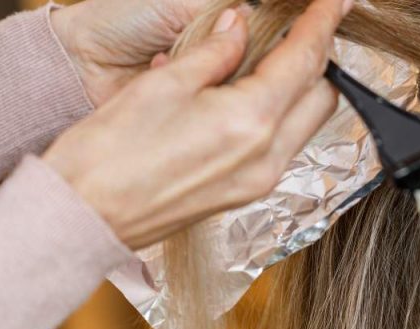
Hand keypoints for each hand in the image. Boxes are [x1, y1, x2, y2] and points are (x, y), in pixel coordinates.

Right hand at [43, 0, 351, 249]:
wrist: (84, 217)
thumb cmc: (110, 154)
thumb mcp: (163, 84)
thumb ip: (213, 53)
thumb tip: (240, 26)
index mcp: (251, 122)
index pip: (306, 61)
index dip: (323, 23)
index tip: (335, 1)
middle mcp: (267, 159)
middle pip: (320, 97)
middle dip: (319, 57)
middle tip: (307, 26)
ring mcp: (259, 181)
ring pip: (305, 125)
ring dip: (301, 88)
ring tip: (277, 56)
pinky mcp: (244, 194)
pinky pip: (283, 147)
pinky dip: (280, 115)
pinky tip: (253, 94)